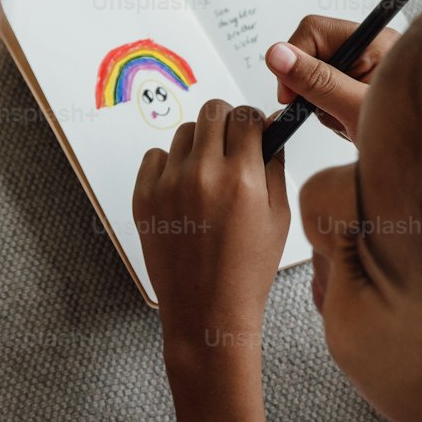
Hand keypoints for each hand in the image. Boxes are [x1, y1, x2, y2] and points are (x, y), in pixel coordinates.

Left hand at [133, 100, 289, 342]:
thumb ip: (274, 164)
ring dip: (199, 144)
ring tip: (208, 177)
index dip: (254, 122)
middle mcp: (202, 174)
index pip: (246, 116)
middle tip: (231, 146)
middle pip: (212, 111)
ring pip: (184, 132)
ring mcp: (168, 185)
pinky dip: (170, 165)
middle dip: (227, 123)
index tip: (254, 133)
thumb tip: (272, 126)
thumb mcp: (278, 216)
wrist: (207, 310)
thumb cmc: (248, 269)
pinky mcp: (143, 197)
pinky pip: (155, 157)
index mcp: (242, 178)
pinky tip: (184, 192)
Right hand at [265, 16, 402, 142]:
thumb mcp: (355, 109)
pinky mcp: (364, 86)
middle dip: (312, 89)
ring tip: (348, 125)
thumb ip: (316, 80)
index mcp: (374, 41)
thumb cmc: (413, 137)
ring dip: (324, 106)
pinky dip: (333, 114)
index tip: (291, 96)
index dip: (293, 61)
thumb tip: (277, 54)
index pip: (313, 30)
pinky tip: (351, 127)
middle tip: (330, 114)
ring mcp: (369, 68)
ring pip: (318, 78)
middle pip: (314, 54)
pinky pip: (331, 94)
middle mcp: (371, 49)